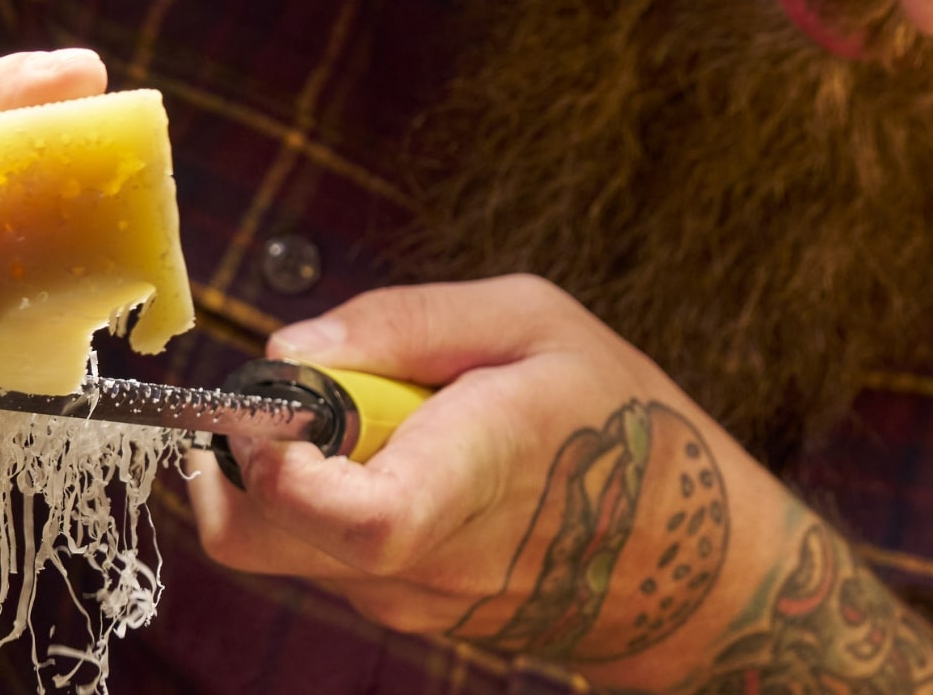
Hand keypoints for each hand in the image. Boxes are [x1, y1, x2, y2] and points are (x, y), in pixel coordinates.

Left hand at [189, 276, 781, 684]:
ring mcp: (407, 601)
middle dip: (245, 446)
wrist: (687, 559)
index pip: (350, 516)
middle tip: (307, 388)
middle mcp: (426, 560)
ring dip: (293, 472)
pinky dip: (328, 499)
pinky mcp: (400, 612)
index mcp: (470, 477)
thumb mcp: (534, 321)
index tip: (272, 402)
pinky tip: (407, 463)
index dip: (276, 463)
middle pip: (260, 533)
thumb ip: (403, 323)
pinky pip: (320, 553)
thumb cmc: (619, 420)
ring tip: (389, 423)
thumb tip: (288, 350)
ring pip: (280, 541)